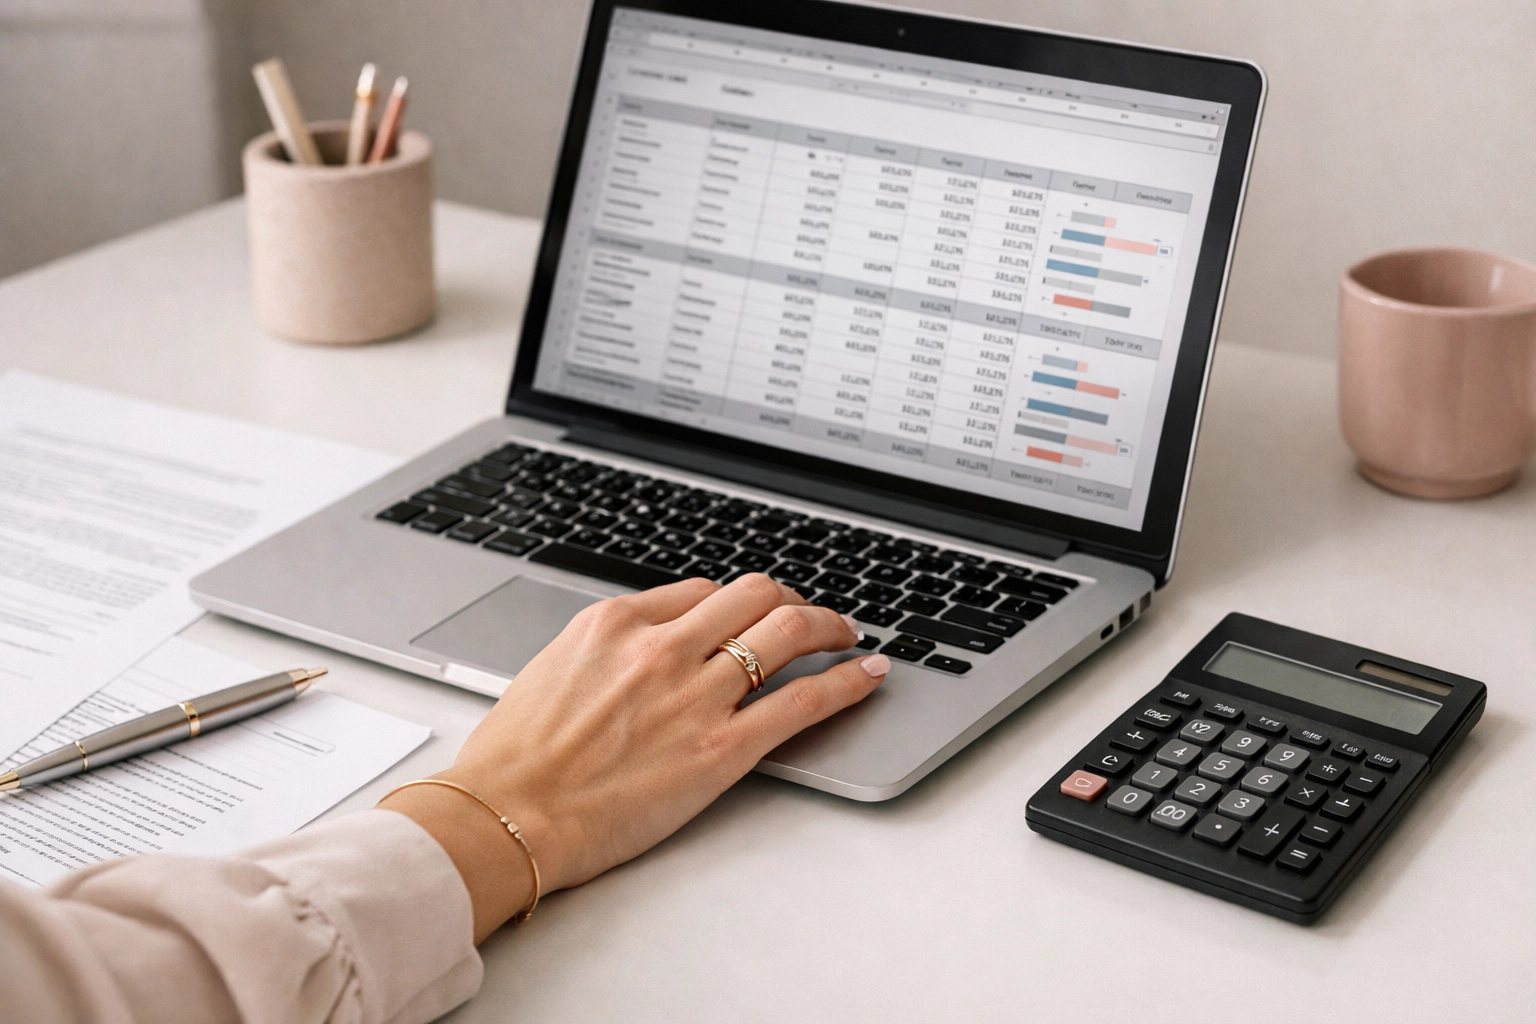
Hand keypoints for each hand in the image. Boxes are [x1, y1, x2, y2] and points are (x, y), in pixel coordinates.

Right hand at [379, 573, 888, 941]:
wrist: (506, 817)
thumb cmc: (515, 759)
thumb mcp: (553, 670)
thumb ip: (607, 650)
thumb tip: (645, 644)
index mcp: (617, 622)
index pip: (703, 590)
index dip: (739, 600)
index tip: (754, 612)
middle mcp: (663, 646)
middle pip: (755, 595)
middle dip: (791, 599)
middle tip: (810, 614)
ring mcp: (697, 695)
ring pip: (788, 631)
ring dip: (828, 625)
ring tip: (846, 632)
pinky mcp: (723, 748)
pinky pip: (805, 701)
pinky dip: (847, 680)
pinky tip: (867, 673)